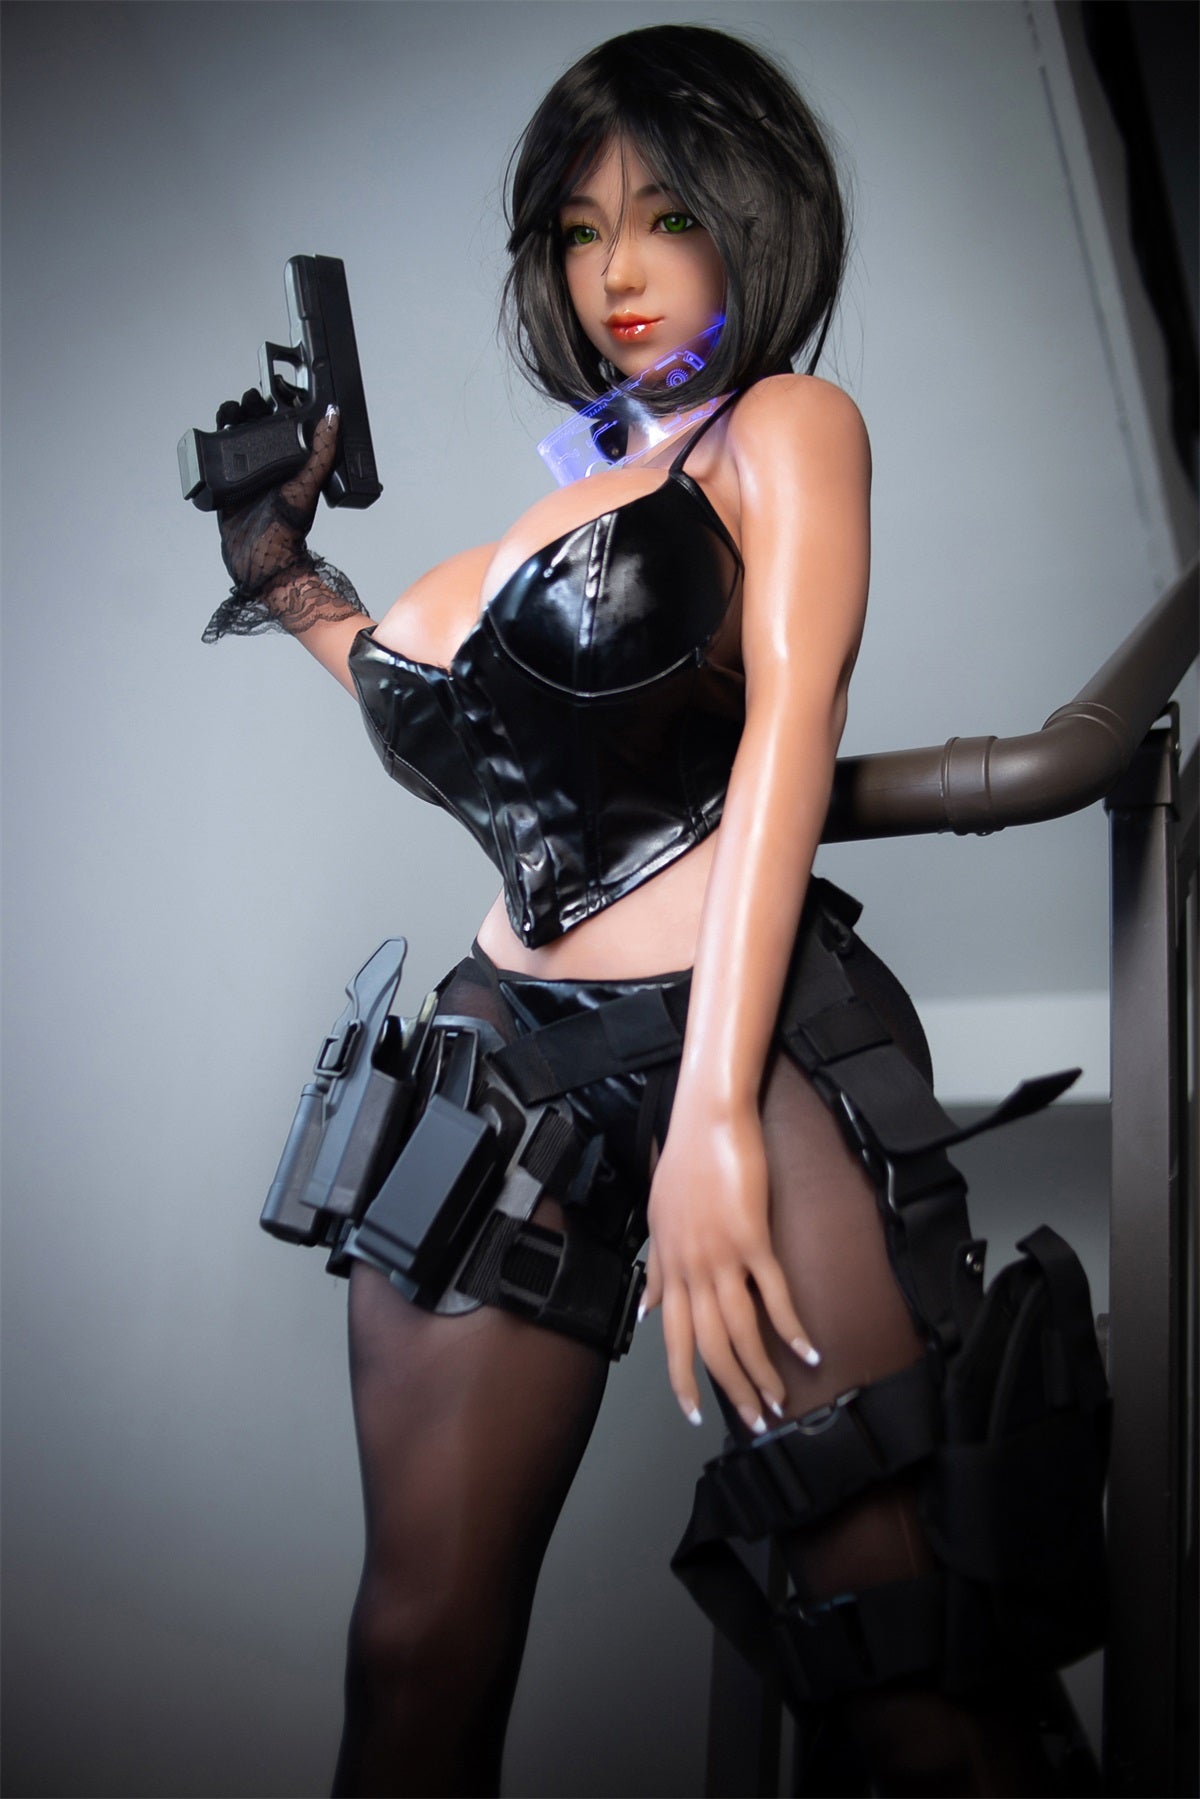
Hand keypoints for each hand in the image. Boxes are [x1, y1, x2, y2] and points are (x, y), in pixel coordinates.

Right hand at [217, 401, 339, 595]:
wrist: (265, 562)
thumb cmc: (290, 529)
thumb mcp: (309, 483)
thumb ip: (322, 451)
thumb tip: (334, 416)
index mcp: (286, 464)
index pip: (276, 426)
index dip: (270, 407)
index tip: (264, 394)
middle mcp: (265, 469)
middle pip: (250, 429)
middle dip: (244, 411)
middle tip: (242, 404)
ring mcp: (243, 479)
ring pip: (230, 443)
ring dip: (226, 425)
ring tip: (226, 414)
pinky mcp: (224, 491)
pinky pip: (212, 466)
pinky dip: (208, 452)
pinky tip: (207, 441)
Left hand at [640, 1101, 819, 1433]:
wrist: (706, 1119)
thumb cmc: (685, 1162)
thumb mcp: (659, 1218)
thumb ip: (657, 1269)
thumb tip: (647, 1311)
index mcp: (670, 1266)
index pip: (674, 1339)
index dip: (683, 1380)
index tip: (695, 1414)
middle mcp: (691, 1269)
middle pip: (710, 1346)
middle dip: (731, 1390)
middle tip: (754, 1421)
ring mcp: (722, 1256)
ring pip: (741, 1331)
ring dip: (762, 1372)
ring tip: (780, 1401)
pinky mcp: (753, 1239)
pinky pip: (774, 1295)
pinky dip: (791, 1328)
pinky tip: (808, 1351)